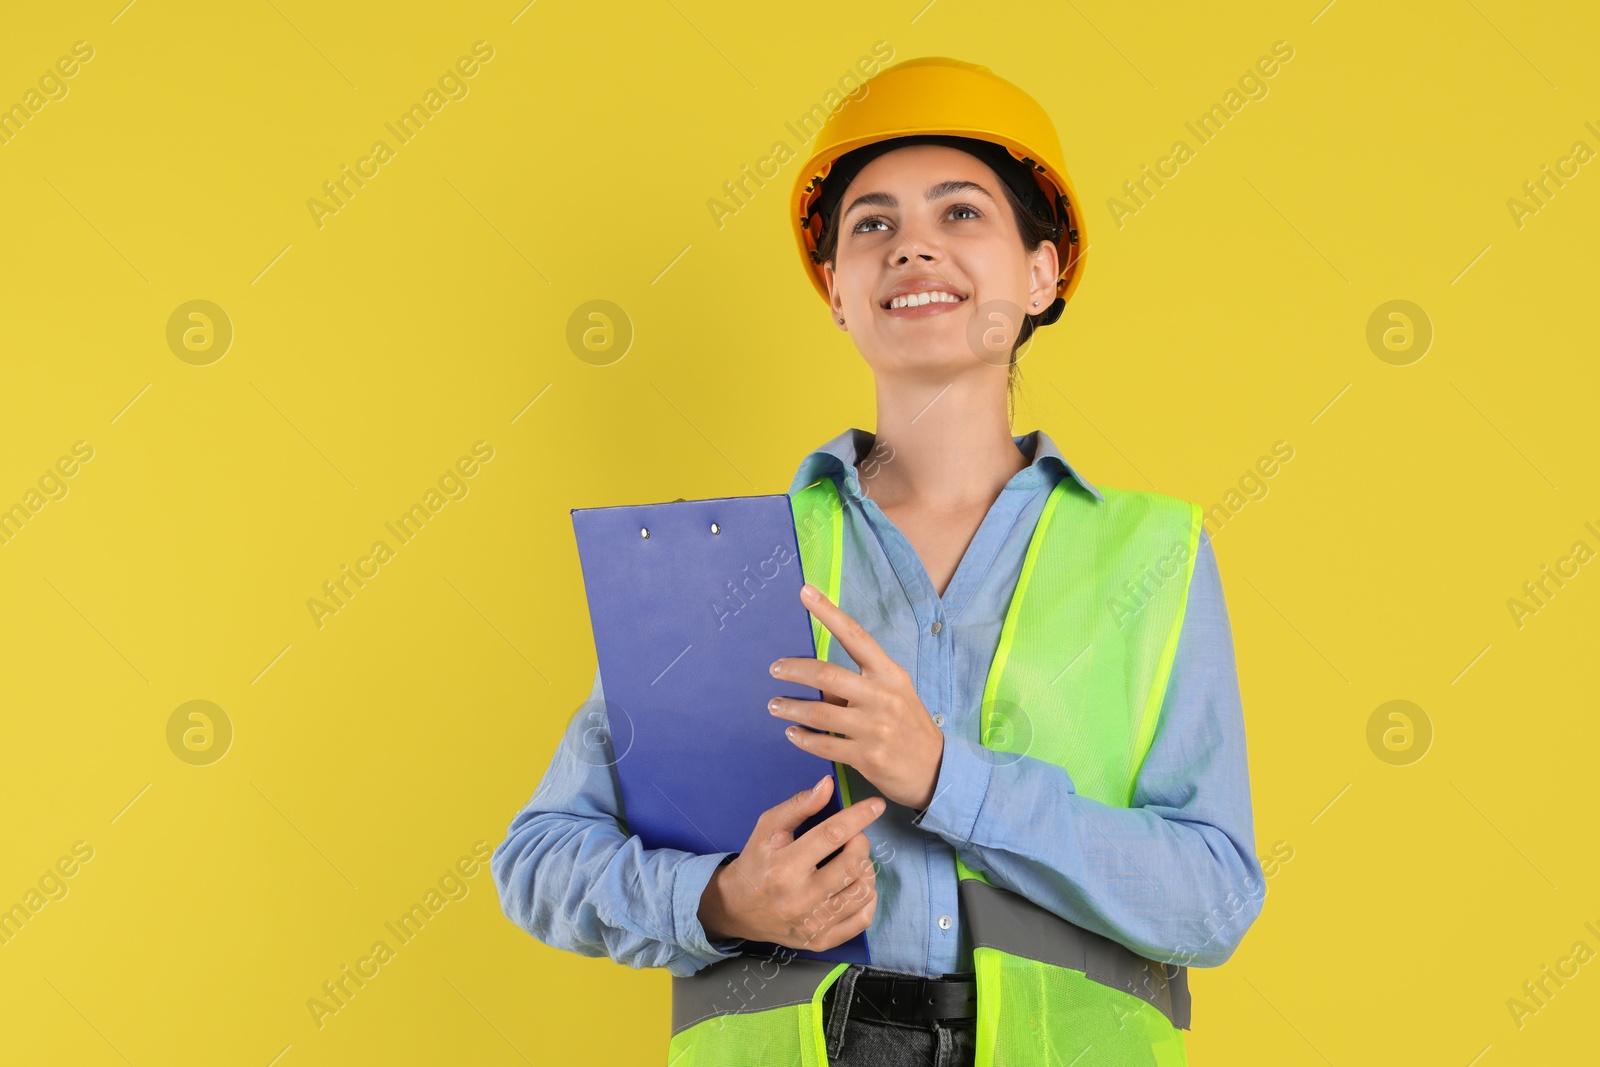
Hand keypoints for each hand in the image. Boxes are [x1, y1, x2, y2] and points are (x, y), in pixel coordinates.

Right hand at [698, 775, 882, 951]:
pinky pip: (863, 919)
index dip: (858, 817)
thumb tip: (828, 785)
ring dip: (866, 869)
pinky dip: (868, 898)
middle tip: (854, 837)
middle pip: (854, 865)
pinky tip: (856, 885)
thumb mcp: (768, 828)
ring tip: (854, 861)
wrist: (737, 908)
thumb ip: (799, 805)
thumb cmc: (756, 862)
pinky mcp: (821, 942)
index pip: (832, 836)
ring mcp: (812, 925)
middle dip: (862, 843)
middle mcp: (799, 899)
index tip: (875, 805)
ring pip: (863, 891)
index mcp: (784, 867)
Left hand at [768, 583, 944, 809]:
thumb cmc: (910, 726)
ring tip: (775, 705)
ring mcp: (875, 728)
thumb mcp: (895, 695)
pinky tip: (792, 733)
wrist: (938, 769)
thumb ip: (861, 684)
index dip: (828, 612)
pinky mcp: (867, 757)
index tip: (805, 593)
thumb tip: (819, 680)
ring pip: (819, 713)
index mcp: (890, 674)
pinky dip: (803, 738)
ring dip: (790, 707)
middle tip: (775, 669)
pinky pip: (824, 745)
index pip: (856, 636)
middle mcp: (882, 696)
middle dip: (794, 669)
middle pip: (827, 674)